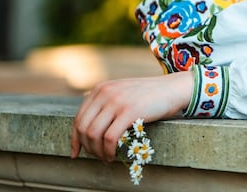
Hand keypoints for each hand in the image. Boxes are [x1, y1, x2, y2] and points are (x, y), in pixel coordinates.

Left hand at [71, 70, 193, 161]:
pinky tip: (114, 156)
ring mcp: (117, 101)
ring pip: (94, 134)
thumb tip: (84, 110)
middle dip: (87, 148)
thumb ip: (105, 98)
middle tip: (97, 157)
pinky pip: (110, 138)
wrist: (172, 89)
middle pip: (83, 127)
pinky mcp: (129, 111)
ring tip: (107, 158)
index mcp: (101, 88)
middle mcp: (106, 92)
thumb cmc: (148, 94)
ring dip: (98, 152)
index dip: (74, 139)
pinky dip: (109, 152)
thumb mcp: (122, 90)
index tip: (76, 153)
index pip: (78, 118)